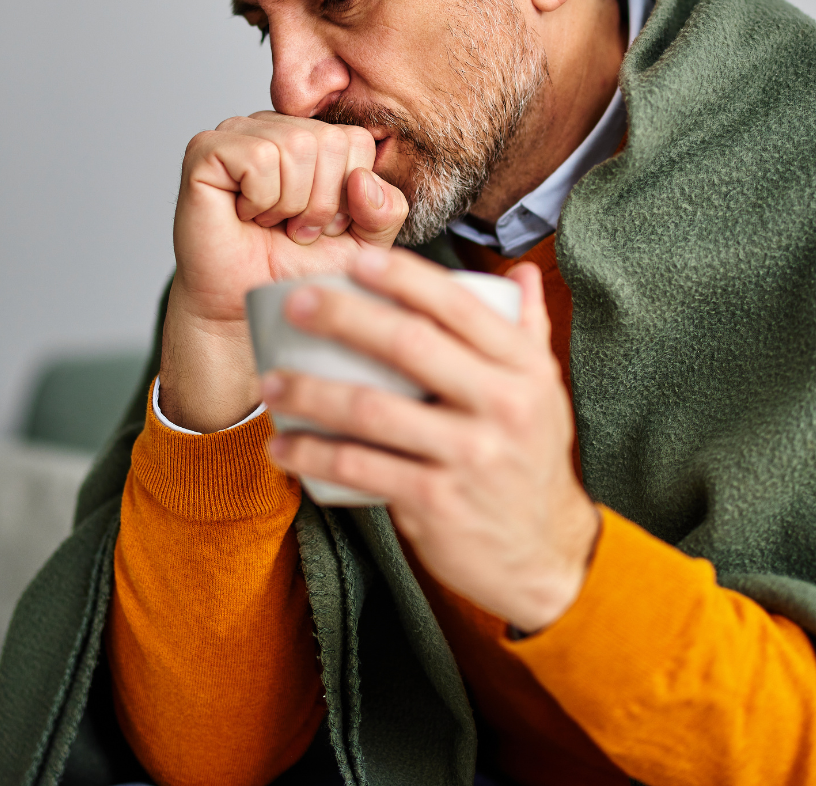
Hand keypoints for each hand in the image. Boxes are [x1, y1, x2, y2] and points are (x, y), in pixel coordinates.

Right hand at [160, 112, 409, 431]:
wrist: (249, 307)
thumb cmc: (297, 270)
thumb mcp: (364, 242)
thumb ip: (386, 210)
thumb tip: (363, 178)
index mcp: (313, 136)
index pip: (356, 140)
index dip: (346, 194)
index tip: (321, 223)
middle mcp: (276, 126)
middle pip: (328, 141)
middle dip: (319, 202)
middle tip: (293, 228)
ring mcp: (238, 133)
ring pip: (296, 146)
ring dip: (289, 203)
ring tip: (271, 223)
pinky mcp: (205, 151)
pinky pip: (258, 158)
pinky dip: (260, 199)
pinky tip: (245, 214)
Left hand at [260, 247, 601, 632]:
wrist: (544, 554)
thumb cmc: (531, 460)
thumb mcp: (544, 392)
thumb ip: (529, 331)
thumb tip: (523, 273)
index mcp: (524, 368)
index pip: (458, 307)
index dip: (402, 278)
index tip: (354, 260)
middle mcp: (501, 405)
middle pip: (409, 345)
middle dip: (343, 318)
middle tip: (296, 306)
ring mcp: (468, 455)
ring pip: (373, 410)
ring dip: (311, 392)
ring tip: (270, 382)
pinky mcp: (437, 502)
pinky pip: (361, 469)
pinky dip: (314, 455)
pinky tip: (283, 446)